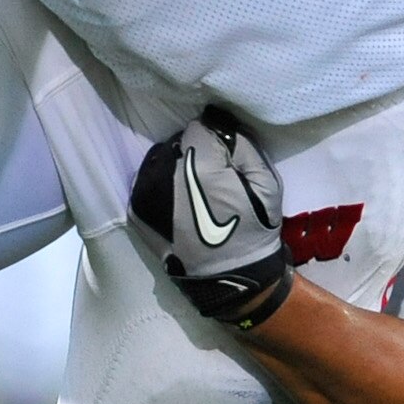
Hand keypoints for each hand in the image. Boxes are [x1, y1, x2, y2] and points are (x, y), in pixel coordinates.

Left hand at [128, 107, 294, 326]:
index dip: (217, 139)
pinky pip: (147, 180)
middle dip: (195, 152)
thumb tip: (219, 126)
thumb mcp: (267, 183)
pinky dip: (161, 182)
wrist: (231, 277)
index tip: (226, 156)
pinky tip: (178, 200)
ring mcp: (146, 194)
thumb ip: (243, 146)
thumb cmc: (253, 230)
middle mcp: (165, 175)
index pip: (200, 128)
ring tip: (194, 187)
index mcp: (200, 166)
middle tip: (212, 174)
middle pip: (178, 143)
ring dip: (176, 164)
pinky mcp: (136, 210)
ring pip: (159, 158)